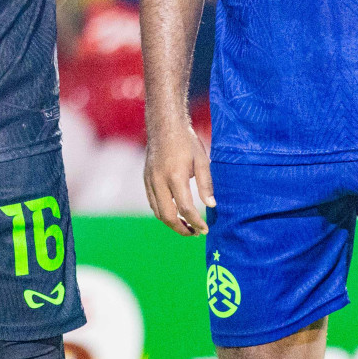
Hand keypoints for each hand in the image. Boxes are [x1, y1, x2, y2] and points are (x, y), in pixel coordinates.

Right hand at [143, 120, 215, 235]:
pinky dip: (163, 211)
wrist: (164, 126)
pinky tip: (175, 212)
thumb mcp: (202, 160)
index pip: (185, 208)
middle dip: (181, 228)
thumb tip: (211, 205)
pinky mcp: (146, 179)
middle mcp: (159, 180)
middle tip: (195, 233)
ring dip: (171, 222)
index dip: (196, 222)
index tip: (205, 229)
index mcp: (175, 176)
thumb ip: (206, 184)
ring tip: (186, 226)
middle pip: (167, 215)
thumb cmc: (186, 142)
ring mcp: (150, 180)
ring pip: (157, 211)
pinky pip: (152, 202)